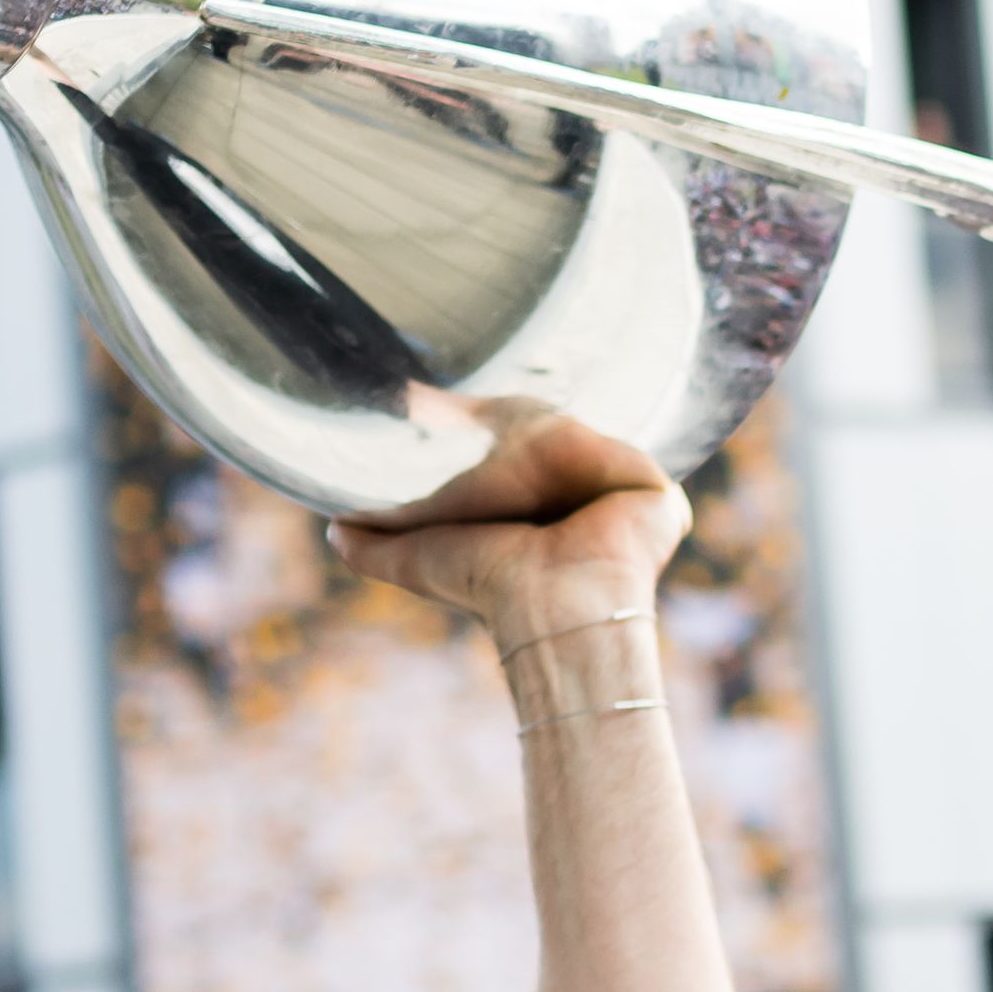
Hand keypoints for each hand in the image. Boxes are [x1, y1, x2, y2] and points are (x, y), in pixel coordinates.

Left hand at [332, 413, 691, 649]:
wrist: (554, 607)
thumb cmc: (488, 588)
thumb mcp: (417, 559)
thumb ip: (375, 546)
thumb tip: (333, 529)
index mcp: (539, 513)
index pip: (518, 450)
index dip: (489, 425)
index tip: (453, 400)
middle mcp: (584, 503)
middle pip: (557, 435)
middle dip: (523, 418)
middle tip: (488, 383)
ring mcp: (626, 499)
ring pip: (591, 438)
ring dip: (560, 426)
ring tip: (526, 417)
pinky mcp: (659, 496)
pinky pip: (635, 454)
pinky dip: (605, 443)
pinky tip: (574, 429)